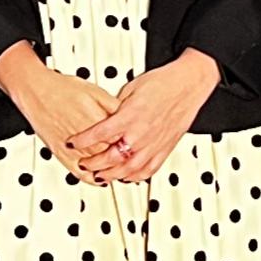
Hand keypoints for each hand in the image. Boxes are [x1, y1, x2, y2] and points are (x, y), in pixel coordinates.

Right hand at [0, 43, 121, 177]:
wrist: (37, 91)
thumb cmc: (63, 89)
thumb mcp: (95, 92)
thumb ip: (113, 107)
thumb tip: (128, 116)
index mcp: (97, 121)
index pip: (121, 137)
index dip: (130, 142)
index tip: (137, 143)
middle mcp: (86, 137)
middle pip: (111, 154)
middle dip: (123, 158)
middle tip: (132, 159)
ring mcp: (73, 148)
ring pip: (97, 166)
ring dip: (110, 171)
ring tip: (120, 171)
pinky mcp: (61, 154)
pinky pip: (78, 173)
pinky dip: (91, 178)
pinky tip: (99, 179)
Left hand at [68, 51, 220, 183]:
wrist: (188, 85)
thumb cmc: (163, 83)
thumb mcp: (131, 89)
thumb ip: (115, 107)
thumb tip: (101, 116)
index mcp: (130, 116)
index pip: (99, 133)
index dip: (82, 140)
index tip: (72, 143)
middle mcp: (141, 133)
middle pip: (110, 157)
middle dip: (93, 163)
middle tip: (83, 163)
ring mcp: (153, 145)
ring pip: (127, 169)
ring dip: (110, 175)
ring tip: (99, 176)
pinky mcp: (164, 150)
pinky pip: (147, 171)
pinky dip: (133, 177)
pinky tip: (125, 177)